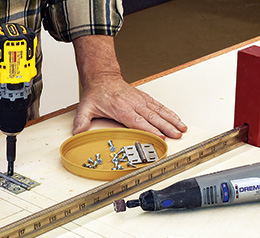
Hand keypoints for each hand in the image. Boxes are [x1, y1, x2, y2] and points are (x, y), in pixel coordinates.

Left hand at [72, 35, 186, 138]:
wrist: (102, 77)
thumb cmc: (96, 94)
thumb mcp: (85, 107)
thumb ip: (81, 121)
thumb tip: (77, 133)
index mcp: (120, 108)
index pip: (137, 121)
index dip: (149, 129)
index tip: (159, 137)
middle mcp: (133, 103)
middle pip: (152, 117)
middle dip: (165, 127)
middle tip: (176, 136)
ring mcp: (140, 100)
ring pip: (159, 111)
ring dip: (171, 120)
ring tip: (182, 129)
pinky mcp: (144, 98)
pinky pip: (159, 106)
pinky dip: (169, 113)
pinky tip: (177, 120)